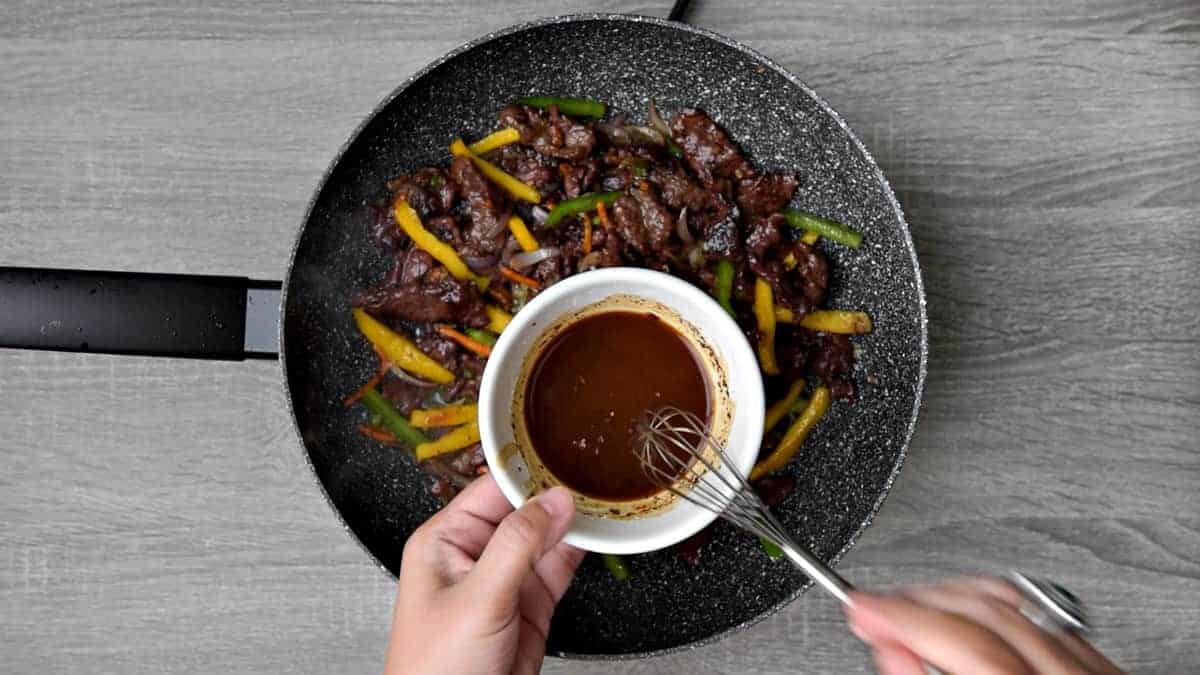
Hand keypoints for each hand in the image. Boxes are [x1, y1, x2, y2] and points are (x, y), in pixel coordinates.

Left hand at [384, 475, 584, 674]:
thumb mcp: (477, 598)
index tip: (562, 457)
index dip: (528, 474)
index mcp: (446, 541)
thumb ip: (518, 545)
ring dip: (572, 521)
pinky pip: (559, 567)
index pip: (491, 490)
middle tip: (592, 474)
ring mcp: (505, 581)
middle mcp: (475, 556)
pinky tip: (597, 534)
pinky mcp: (530, 606)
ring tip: (601, 499)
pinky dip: (580, 551)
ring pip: (546, 537)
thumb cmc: (434, 671)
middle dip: (556, 494)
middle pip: (523, 510)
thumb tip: (553, 502)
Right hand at [845, 577, 1123, 674]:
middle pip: (990, 616)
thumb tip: (892, 650)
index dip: (903, 618)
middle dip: (918, 603)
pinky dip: (991, 609)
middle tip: (871, 609)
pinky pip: (1042, 618)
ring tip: (908, 609)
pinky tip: (961, 617)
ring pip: (1017, 607)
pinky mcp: (1105, 673)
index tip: (862, 610)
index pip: (967, 645)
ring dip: (951, 598)